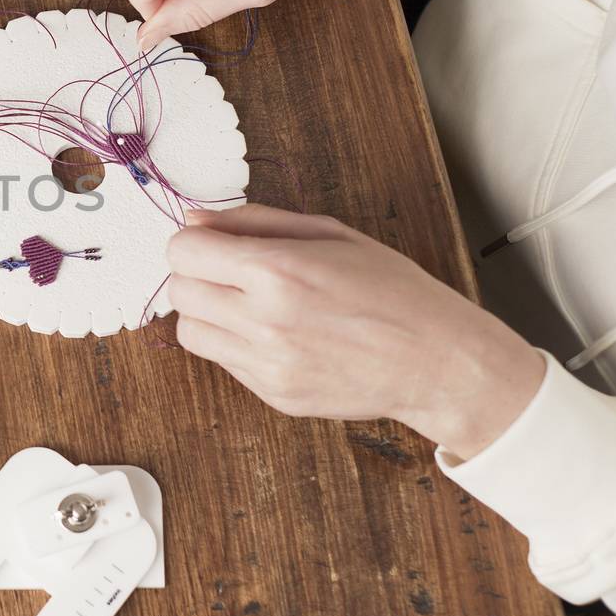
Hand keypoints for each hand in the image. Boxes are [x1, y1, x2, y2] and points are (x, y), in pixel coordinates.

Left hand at [166, 205, 543, 458]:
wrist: (437, 360)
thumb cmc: (390, 289)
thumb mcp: (329, 233)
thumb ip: (254, 222)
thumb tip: (195, 220)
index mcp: (277, 270)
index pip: (183, 251)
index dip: (194, 243)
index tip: (214, 245)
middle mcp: (264, 320)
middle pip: (179, 292)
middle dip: (197, 276)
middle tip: (232, 274)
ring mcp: (267, 364)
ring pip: (189, 332)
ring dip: (207, 314)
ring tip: (249, 306)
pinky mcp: (273, 394)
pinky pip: (222, 362)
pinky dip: (234, 344)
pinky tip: (274, 334)